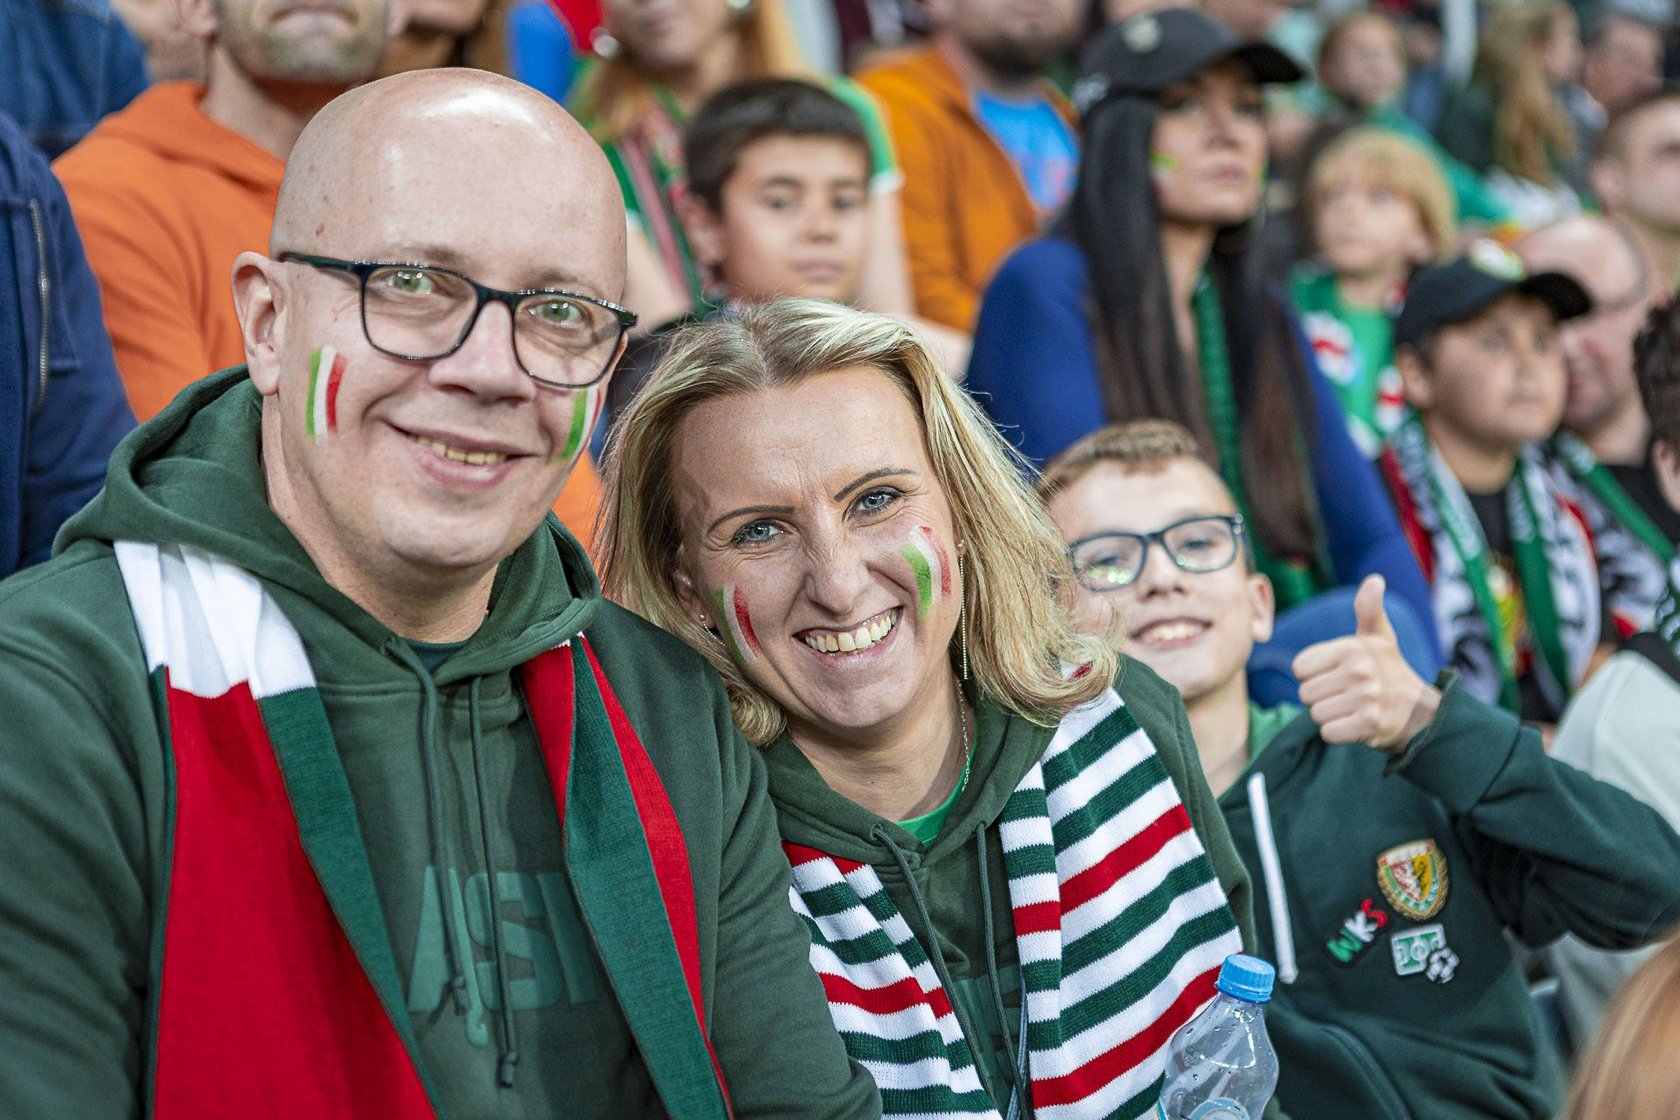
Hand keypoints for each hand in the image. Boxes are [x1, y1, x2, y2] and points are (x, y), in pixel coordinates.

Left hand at [1291, 575, 1440, 751]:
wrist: (1420, 712)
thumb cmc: (1389, 670)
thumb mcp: (1379, 637)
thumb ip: (1368, 609)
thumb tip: (1374, 580)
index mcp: (1351, 647)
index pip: (1300, 668)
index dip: (1313, 675)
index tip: (1337, 674)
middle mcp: (1359, 670)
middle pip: (1305, 694)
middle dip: (1321, 698)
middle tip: (1346, 694)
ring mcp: (1366, 698)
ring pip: (1315, 714)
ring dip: (1330, 716)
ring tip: (1352, 708)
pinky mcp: (1369, 725)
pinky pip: (1328, 733)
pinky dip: (1338, 733)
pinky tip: (1355, 724)